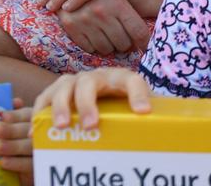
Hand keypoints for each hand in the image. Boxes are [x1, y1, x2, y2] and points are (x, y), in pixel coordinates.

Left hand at [0, 98, 34, 183]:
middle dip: (11, 130)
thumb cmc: (16, 138)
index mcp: (35, 119)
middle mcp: (40, 133)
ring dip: (13, 146)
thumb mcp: (16, 124)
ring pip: (28, 147)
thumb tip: (15, 102)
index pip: (27, 114)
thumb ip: (14, 114)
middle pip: (27, 130)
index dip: (15, 115)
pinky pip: (28, 165)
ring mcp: (40, 150)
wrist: (25, 163)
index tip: (4, 116)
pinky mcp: (37, 166)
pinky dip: (16, 163)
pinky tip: (3, 162)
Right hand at [35, 67, 151, 129]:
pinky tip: (36, 130)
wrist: (102, 98)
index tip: (143, 112)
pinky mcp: (55, 91)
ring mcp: (74, 82)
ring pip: (65, 86)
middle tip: (90, 125)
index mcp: (121, 80)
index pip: (132, 80)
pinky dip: (40, 112)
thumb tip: (173, 133)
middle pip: (91, 82)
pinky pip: (44, 98)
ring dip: (61, 105)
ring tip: (60, 126)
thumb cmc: (121, 108)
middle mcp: (96, 77)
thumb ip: (152, 117)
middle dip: (88, 103)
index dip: (138, 93)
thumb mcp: (136, 110)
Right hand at [57, 0, 151, 55]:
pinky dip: (94, 45)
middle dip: (125, 44)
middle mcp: (102, 11)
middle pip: (124, 43)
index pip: (139, 32)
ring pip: (106, 49)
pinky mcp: (71, 26)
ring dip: (109, 46)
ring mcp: (85, 20)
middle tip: (122, 38)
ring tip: (108, 35)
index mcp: (118, 3)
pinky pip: (90, 48)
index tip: (144, 47)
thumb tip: (145, 44)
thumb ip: (132, 16)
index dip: (144, 42)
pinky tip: (94, 35)